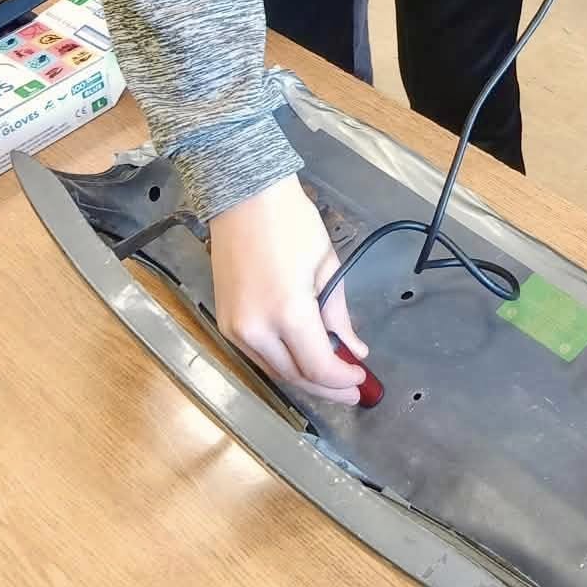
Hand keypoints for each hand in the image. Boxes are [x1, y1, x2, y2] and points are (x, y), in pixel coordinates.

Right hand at [208, 175, 367, 405]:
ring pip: (275, 370)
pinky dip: (284, 362)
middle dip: (327, 387)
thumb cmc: (292, 223)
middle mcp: (255, 329)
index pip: (319, 367)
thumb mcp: (328, 266)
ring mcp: (234, 329)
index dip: (343, 379)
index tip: (362, 378)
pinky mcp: (225, 323)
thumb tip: (354, 348)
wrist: (245, 197)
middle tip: (352, 388)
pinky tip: (305, 358)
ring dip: (305, 378)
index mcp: (287, 313)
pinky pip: (259, 356)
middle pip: (295, 377)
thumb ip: (339, 314)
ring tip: (333, 376)